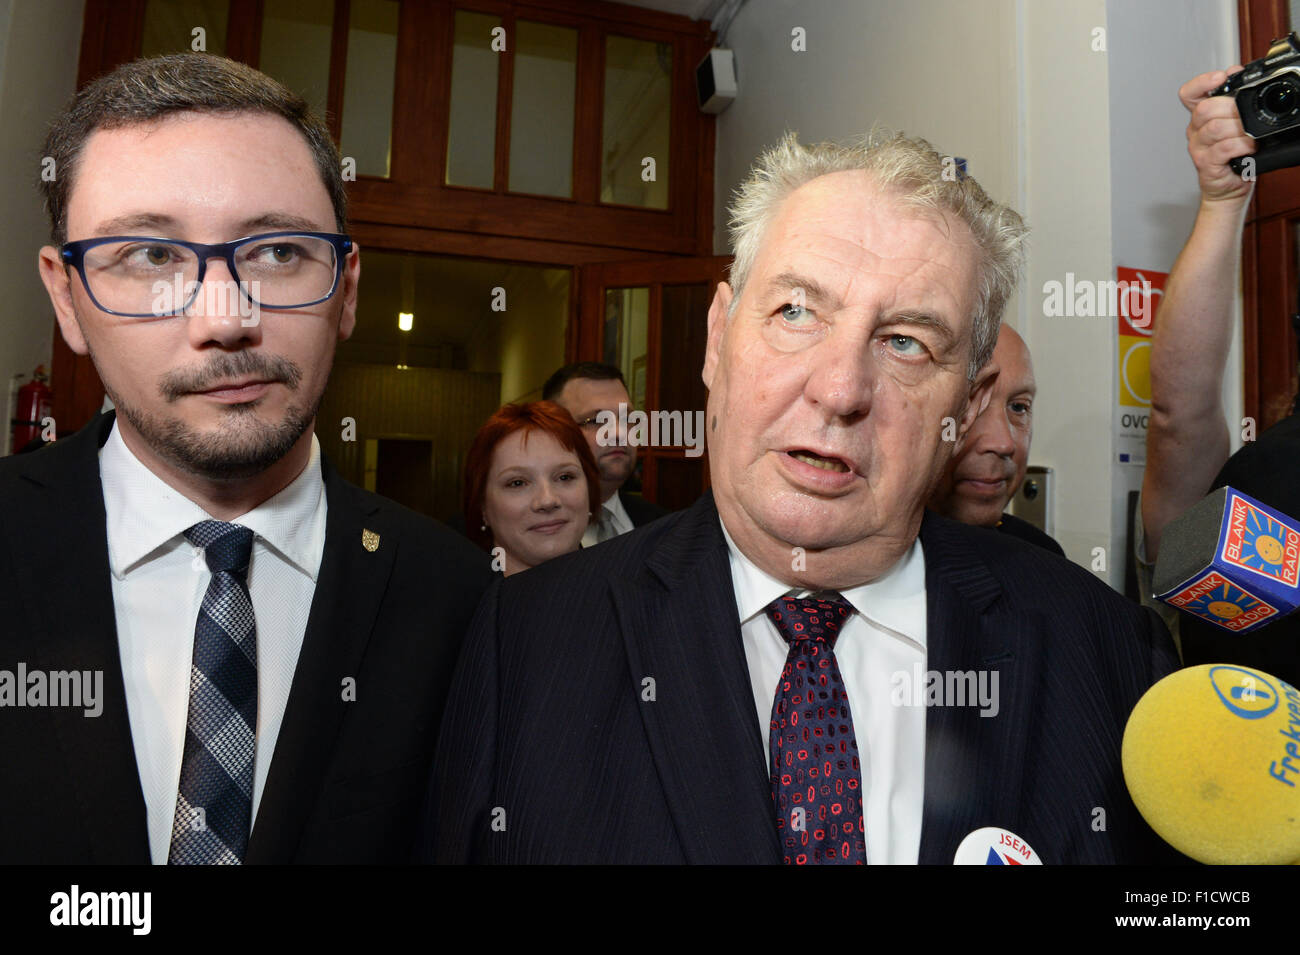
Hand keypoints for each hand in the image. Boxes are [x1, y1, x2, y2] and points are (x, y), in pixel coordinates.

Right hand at [1180, 67, 1254, 202]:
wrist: (1230, 187)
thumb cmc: (1235, 155)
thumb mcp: (1236, 122)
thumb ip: (1234, 98)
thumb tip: (1238, 73)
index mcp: (1201, 117)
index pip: (1189, 94)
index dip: (1202, 83)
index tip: (1221, 78)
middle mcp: (1195, 131)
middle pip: (1204, 109)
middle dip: (1231, 108)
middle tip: (1248, 116)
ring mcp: (1199, 148)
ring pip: (1214, 128)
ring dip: (1238, 129)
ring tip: (1251, 135)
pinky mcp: (1206, 164)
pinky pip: (1223, 148)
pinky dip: (1241, 145)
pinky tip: (1249, 147)